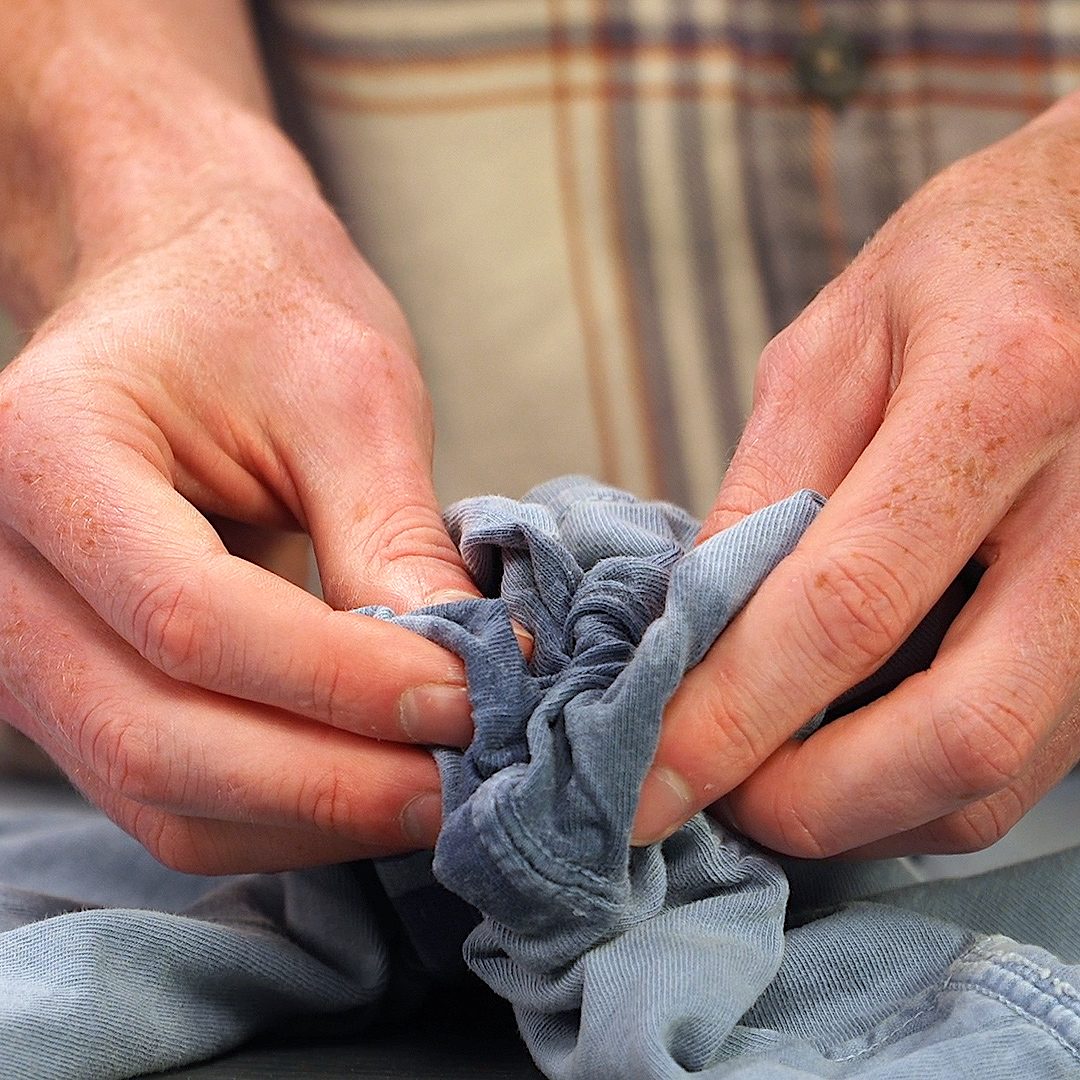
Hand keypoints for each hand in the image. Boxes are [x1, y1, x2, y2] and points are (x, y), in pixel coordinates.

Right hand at [0, 168, 479, 874]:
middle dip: (334, 782)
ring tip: (437, 791)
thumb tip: (469, 673)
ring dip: (311, 819)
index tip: (470, 694)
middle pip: (156, 737)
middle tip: (469, 777)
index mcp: (45, 453)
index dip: (342, 682)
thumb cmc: (257, 311)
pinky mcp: (70, 690)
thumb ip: (390, 540)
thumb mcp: (346, 394)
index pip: (192, 616)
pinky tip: (370, 788)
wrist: (181, 290)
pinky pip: (165, 795)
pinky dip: (277, 815)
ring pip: (157, 794)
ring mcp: (18, 644)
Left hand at [633, 92, 1079, 858]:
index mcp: (1004, 390)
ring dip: (857, 810)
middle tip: (704, 795)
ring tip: (759, 769)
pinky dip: (914, 788)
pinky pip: (1027, 763)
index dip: (731, 713)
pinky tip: (844, 745)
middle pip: (960, 732)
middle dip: (805, 801)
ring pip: (999, 776)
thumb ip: (765, 492)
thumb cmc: (964, 274)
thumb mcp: (835, 346)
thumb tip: (691, 637)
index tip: (644, 778)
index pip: (847, 603)